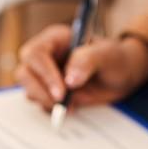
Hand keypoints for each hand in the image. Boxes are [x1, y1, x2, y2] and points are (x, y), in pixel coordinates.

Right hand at [16, 26, 147, 113]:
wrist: (122, 75)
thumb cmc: (115, 58)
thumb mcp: (106, 55)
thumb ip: (88, 61)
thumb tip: (69, 80)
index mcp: (56, 39)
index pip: (36, 54)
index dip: (45, 73)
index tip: (62, 91)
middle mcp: (46, 55)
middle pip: (25, 72)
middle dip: (40, 91)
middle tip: (62, 103)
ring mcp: (45, 75)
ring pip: (28, 89)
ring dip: (45, 101)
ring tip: (71, 105)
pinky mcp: (49, 91)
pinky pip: (40, 102)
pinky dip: (51, 109)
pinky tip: (71, 108)